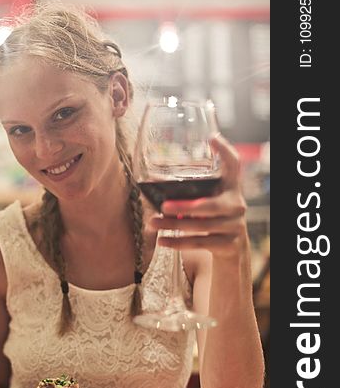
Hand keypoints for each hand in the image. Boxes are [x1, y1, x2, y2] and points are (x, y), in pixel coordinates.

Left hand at [149, 134, 247, 258]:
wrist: (232, 249)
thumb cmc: (211, 218)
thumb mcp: (207, 202)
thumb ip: (190, 193)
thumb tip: (151, 181)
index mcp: (231, 188)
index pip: (234, 165)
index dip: (225, 151)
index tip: (212, 138)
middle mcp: (236, 205)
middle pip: (210, 205)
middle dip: (184, 206)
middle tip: (163, 206)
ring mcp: (235, 226)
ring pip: (201, 226)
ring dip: (174, 225)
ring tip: (153, 224)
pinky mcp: (229, 245)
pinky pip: (200, 243)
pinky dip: (178, 243)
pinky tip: (162, 241)